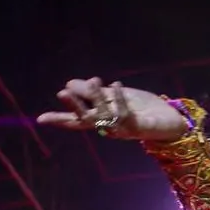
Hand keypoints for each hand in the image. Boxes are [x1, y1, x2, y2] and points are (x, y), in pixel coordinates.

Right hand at [37, 77, 189, 141]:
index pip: (76, 120)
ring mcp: (122, 129)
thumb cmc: (141, 108)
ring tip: (95, 80)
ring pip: (104, 115)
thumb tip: (70, 83)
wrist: (170, 119)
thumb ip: (95, 92)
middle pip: (86, 120)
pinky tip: (116, 85)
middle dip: (74, 107)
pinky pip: (124, 113)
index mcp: (101, 119)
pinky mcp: (137, 127)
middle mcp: (109, 126)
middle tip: (62, 92)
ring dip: (97, 97)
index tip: (39, 119)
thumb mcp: (115, 96)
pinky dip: (119, 98)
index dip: (59, 119)